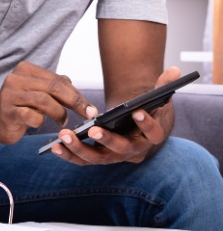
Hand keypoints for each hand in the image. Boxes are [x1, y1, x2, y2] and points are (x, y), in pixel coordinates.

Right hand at [0, 61, 96, 144]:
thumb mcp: (38, 92)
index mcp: (25, 69)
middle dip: (75, 102)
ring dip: (59, 113)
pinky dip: (40, 122)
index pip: (58, 79)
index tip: (90, 108)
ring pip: (44, 100)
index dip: (77, 94)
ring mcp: (9, 94)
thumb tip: (78, 93)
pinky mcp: (7, 112)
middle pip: (53, 87)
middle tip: (88, 114)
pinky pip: (32, 116)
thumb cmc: (20, 106)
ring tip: (62, 122)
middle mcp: (15, 78)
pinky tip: (39, 124)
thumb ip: (55, 88)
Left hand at [49, 66, 178, 164]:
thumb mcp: (157, 99)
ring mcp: (113, 156)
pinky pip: (81, 159)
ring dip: (80, 149)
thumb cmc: (144, 111)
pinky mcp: (96, 157)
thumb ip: (164, 85)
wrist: (134, 127)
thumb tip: (175, 70)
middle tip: (94, 130)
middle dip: (107, 140)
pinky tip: (54, 146)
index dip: (147, 124)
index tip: (138, 112)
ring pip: (97, 158)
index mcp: (151, 137)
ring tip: (64, 135)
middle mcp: (133, 150)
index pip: (153, 134)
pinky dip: (68, 154)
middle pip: (121, 149)